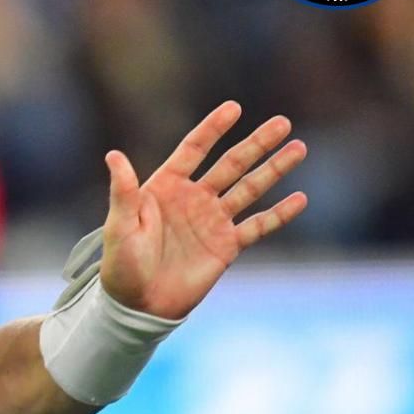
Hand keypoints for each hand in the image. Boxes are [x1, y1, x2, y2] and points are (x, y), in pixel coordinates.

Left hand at [98, 102, 307, 319]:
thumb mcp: (119, 226)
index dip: (213, 129)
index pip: (193, 150)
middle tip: (282, 122)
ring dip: (274, 169)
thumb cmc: (121, 265)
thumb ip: (123, 191)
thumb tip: (113, 155)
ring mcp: (212, 221)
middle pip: (231, 164)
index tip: (235, 108)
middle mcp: (193, 198)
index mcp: (165, 187)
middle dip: (256, 144)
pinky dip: (279, 214)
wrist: (139, 305)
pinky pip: (258, 226)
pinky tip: (300, 199)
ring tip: (299, 148)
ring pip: (250, 188)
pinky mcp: (227, 246)